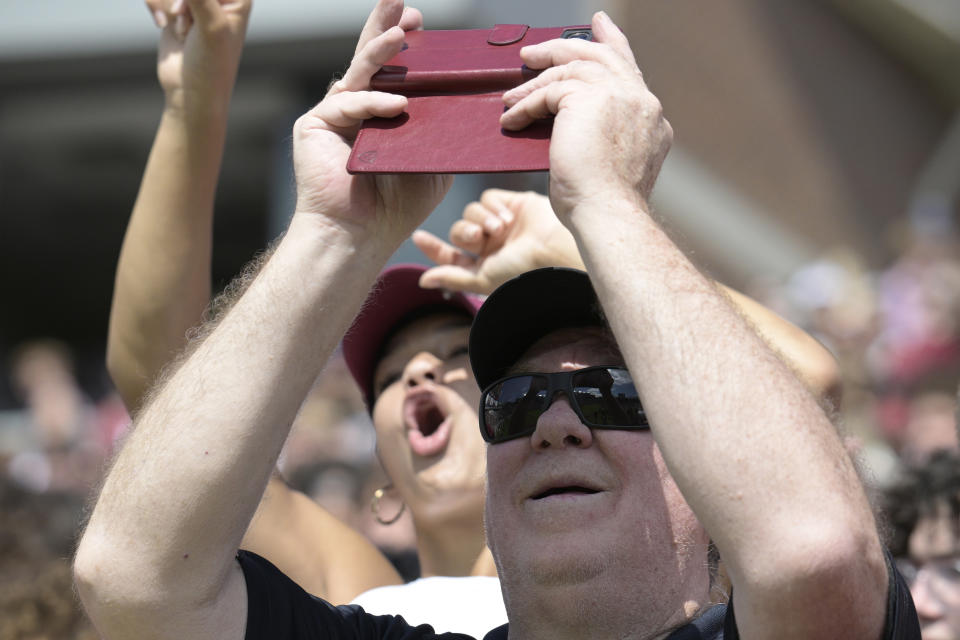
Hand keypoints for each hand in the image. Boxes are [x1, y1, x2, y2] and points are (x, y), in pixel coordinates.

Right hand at [145, 0, 251, 116]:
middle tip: (183, 17)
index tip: (188, 11)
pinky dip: (156, 5)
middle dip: (180, 1)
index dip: (191, 0)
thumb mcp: (211, 27)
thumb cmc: (210, 67)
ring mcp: (196, 2)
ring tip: (182, 31)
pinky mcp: (175, 9)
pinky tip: (166, 28)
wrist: (190, 95)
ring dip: (169, 4)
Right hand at [291, 0, 451, 245]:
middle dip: (386, 28)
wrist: (359, 234)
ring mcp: (333, 114)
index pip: (394, 71)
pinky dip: (374, 104)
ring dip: (380, 49)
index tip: (421, 23)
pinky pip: (348, 104)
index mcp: (381, 114)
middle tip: (399, 2)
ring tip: (401, 32)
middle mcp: (355, 108)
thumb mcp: (432, 161)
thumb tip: (468, 106)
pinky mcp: (313, 124)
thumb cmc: (396, 205)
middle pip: (371, 59)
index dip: (404, 44)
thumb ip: (441, 132)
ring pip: (359, 73)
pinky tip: (397, 106)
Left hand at [413, 189, 583, 294]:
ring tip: (500, 229)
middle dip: (464, 232)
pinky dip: (492, 206)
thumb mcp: (483, 278)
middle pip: (459, 230)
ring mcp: (502, 224)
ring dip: (480, 220)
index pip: (450, 255)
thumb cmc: (522, 270)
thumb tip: (422, 281)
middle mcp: (492, 245)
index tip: (418, 236)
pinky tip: (508, 217)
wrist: (555, 248)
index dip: (433, 247)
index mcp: (484, 265)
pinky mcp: (513, 204)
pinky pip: (486, 198)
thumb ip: (453, 277)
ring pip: (470, 212)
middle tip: (478, 237)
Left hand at [500, 11, 671, 219]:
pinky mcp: (587, 99)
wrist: (609, 214)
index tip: (602, 26)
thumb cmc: (605, 206)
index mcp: (651, 118)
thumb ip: (607, 137)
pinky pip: (548, 92)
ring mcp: (617, 95)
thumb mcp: (615, 165)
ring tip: (511, 92)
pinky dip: (525, 105)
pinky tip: (511, 119)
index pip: (629, 71)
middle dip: (565, 46)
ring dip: (535, 80)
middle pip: (600, 57)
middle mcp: (641, 100)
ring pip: (570, 69)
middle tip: (536, 50)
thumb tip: (580, 132)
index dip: (613, 45)